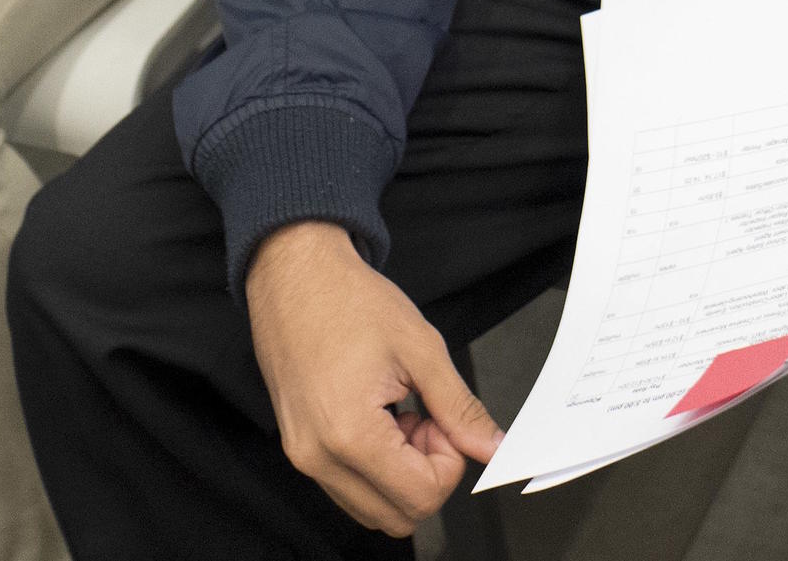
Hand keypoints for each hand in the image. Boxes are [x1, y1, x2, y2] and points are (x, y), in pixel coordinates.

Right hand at [246, 223, 500, 535]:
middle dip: (425, 474)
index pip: (422, 497)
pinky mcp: (298, 448)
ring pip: (373, 509)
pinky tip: (378, 419)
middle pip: (398, 516)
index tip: (443, 420)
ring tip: (400, 415)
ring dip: (399, 474)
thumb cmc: (347, 299)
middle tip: (426, 420)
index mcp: (349, 434)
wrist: (294, 272)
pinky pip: (347, 488)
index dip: (449, 462)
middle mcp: (318, 456)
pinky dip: (375, 468)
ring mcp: (303, 456)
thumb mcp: (420, 347)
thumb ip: (460, 408)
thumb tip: (492, 447)